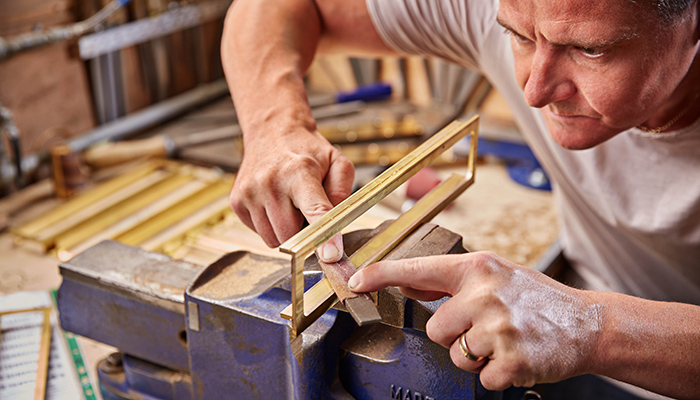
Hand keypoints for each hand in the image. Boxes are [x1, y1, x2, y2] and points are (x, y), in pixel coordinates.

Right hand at [230, 126, 353, 261]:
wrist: (272, 132)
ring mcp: (250, 193)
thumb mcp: (337, 163)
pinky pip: (260, 233)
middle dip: (303, 231)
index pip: (314, 210)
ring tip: (289, 203)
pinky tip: (274, 204)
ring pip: (273, 239)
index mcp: (300, 172)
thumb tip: (336, 223)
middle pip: (291, 235)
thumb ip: (343, 193)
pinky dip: (270, 225)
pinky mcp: (237, 201)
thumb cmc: (307, 151)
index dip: (324, 236)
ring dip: (285, 230)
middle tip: (305, 208)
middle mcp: (270, 183)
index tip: (331, 255)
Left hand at [348, 252, 601, 389]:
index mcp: (476, 268)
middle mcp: (484, 293)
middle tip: (487, 328)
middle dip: (455, 335)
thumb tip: (407, 282)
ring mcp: (498, 326)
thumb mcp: (495, 275)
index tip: (355, 281)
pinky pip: (479, 377)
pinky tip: (516, 357)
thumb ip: (449, 281)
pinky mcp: (511, 358)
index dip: (381, 274)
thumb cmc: (535, 298)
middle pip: (435, 328)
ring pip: (455, 355)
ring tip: (503, 341)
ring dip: (474, 356)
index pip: (418, 268)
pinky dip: (494, 374)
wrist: (587, 323)